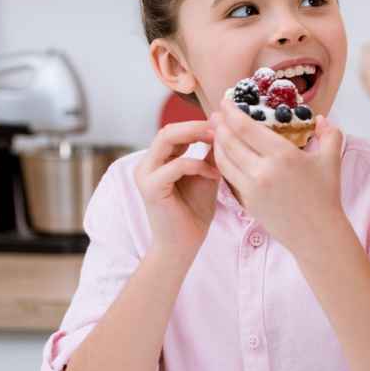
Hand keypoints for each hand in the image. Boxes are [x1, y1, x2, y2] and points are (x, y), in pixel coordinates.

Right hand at [135, 121, 220, 264]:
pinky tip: (214, 174)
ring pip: (166, 139)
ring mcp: (145, 175)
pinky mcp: (151, 188)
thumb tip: (223, 131)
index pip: (174, 130)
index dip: (198, 124)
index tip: (224, 125)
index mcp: (158, 160)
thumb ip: (210, 155)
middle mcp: (147, 164)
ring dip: (196, 138)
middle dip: (197, 126)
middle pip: (168, 129)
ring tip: (219, 143)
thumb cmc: (194, 213)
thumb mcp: (206, 176)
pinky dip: (197, 165)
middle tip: (222, 129)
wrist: (183, 246)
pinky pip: (175, 165)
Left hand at [210, 99, 345, 249]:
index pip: (246, 127)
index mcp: (284, 155)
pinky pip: (228, 177)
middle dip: (219, 124)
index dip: (231, 112)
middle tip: (216, 113)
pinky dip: (221, 162)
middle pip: (229, 141)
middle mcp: (263, 170)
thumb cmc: (326, 196)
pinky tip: (224, 156)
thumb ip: (330, 134)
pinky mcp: (246, 202)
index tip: (226, 101)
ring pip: (223, 159)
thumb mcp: (332, 160)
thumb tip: (321, 119)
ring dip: (216, 142)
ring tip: (217, 132)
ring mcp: (252, 188)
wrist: (317, 234)